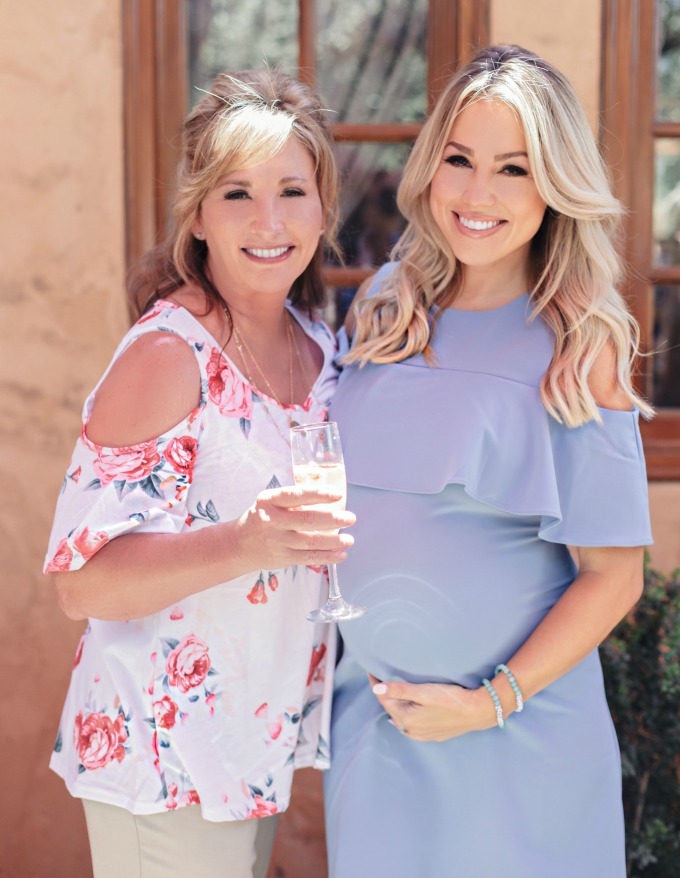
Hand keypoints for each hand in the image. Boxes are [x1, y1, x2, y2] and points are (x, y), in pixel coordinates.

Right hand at [234, 486, 354, 571]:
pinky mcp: (282, 558)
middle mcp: (272, 520)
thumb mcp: (271, 502)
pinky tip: (341, 554)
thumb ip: (295, 500)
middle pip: (307, 520)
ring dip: (334, 541)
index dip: (319, 494)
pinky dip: (327, 557)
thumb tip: (330, 498)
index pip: (297, 495)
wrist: (237, 545)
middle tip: (351, 518)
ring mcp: (277, 541)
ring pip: (311, 541)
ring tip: (349, 539)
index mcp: (270, 500)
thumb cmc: (262, 518)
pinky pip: (309, 558)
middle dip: (333, 520)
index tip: (338, 495)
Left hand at [368, 673, 496, 741]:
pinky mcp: (433, 735)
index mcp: (406, 719)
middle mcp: (411, 730)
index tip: (372, 672)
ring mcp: (422, 735)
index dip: (377, 685)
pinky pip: (412, 727)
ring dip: (395, 707)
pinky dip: (406, 717)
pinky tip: (407, 712)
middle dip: (385, 696)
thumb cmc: (450, 699)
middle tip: (381, 680)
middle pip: (391, 710)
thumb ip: (399, 690)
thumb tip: (376, 689)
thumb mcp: (423, 691)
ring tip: (392, 694)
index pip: (384, 700)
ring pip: (401, 720)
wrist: (476, 712)